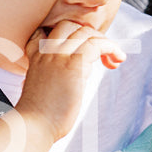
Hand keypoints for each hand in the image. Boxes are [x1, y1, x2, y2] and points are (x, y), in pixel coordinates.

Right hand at [16, 21, 123, 139]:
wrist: (33, 126)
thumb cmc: (38, 117)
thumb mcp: (41, 90)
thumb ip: (54, 78)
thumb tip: (74, 79)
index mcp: (36, 58)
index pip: (46, 32)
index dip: (67, 36)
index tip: (81, 50)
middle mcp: (46, 52)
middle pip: (68, 26)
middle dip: (88, 35)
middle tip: (101, 52)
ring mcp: (58, 56)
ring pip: (84, 32)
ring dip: (104, 41)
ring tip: (114, 56)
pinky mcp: (73, 64)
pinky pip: (96, 44)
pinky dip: (110, 47)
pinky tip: (117, 58)